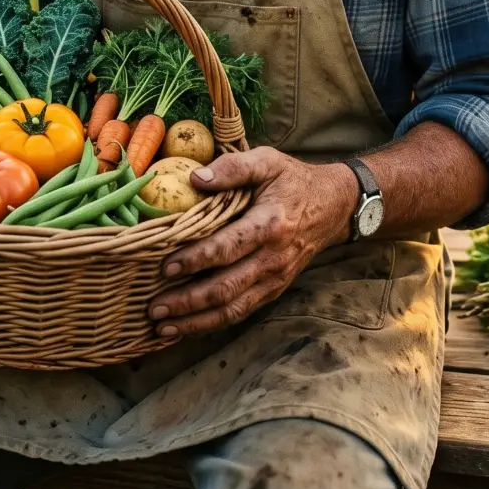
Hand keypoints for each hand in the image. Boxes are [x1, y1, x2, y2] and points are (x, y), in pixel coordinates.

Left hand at [147, 148, 355, 337]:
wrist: (333, 206)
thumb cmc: (293, 181)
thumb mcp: (268, 161)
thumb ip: (233, 168)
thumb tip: (194, 178)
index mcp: (269, 224)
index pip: (228, 248)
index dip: (196, 260)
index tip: (166, 267)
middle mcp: (273, 258)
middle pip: (226, 288)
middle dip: (188, 301)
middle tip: (154, 308)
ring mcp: (274, 279)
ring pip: (233, 309)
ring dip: (196, 322)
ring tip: (163, 327)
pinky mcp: (273, 290)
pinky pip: (241, 312)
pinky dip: (212, 324)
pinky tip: (187, 327)